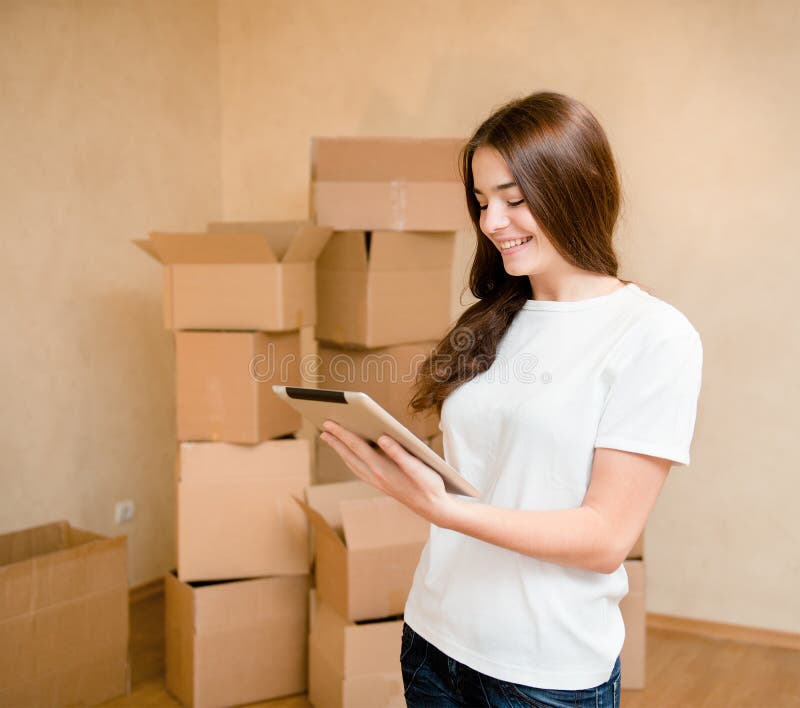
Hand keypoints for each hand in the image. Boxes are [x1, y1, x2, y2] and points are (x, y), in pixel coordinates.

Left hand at [320, 420, 455, 526]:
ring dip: (340, 450)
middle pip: (350, 455)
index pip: (357, 447)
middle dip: (336, 440)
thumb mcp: (418, 467)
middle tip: (324, 426)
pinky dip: (350, 459)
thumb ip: (399, 453)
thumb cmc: (429, 485)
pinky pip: (359, 469)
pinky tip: (350, 455)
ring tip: (331, 438)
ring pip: (352, 463)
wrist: (434, 509)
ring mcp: (377, 482)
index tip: (329, 423)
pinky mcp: (381, 485)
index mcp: (382, 470)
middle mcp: (375, 477)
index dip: (342, 434)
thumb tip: (382, 438)